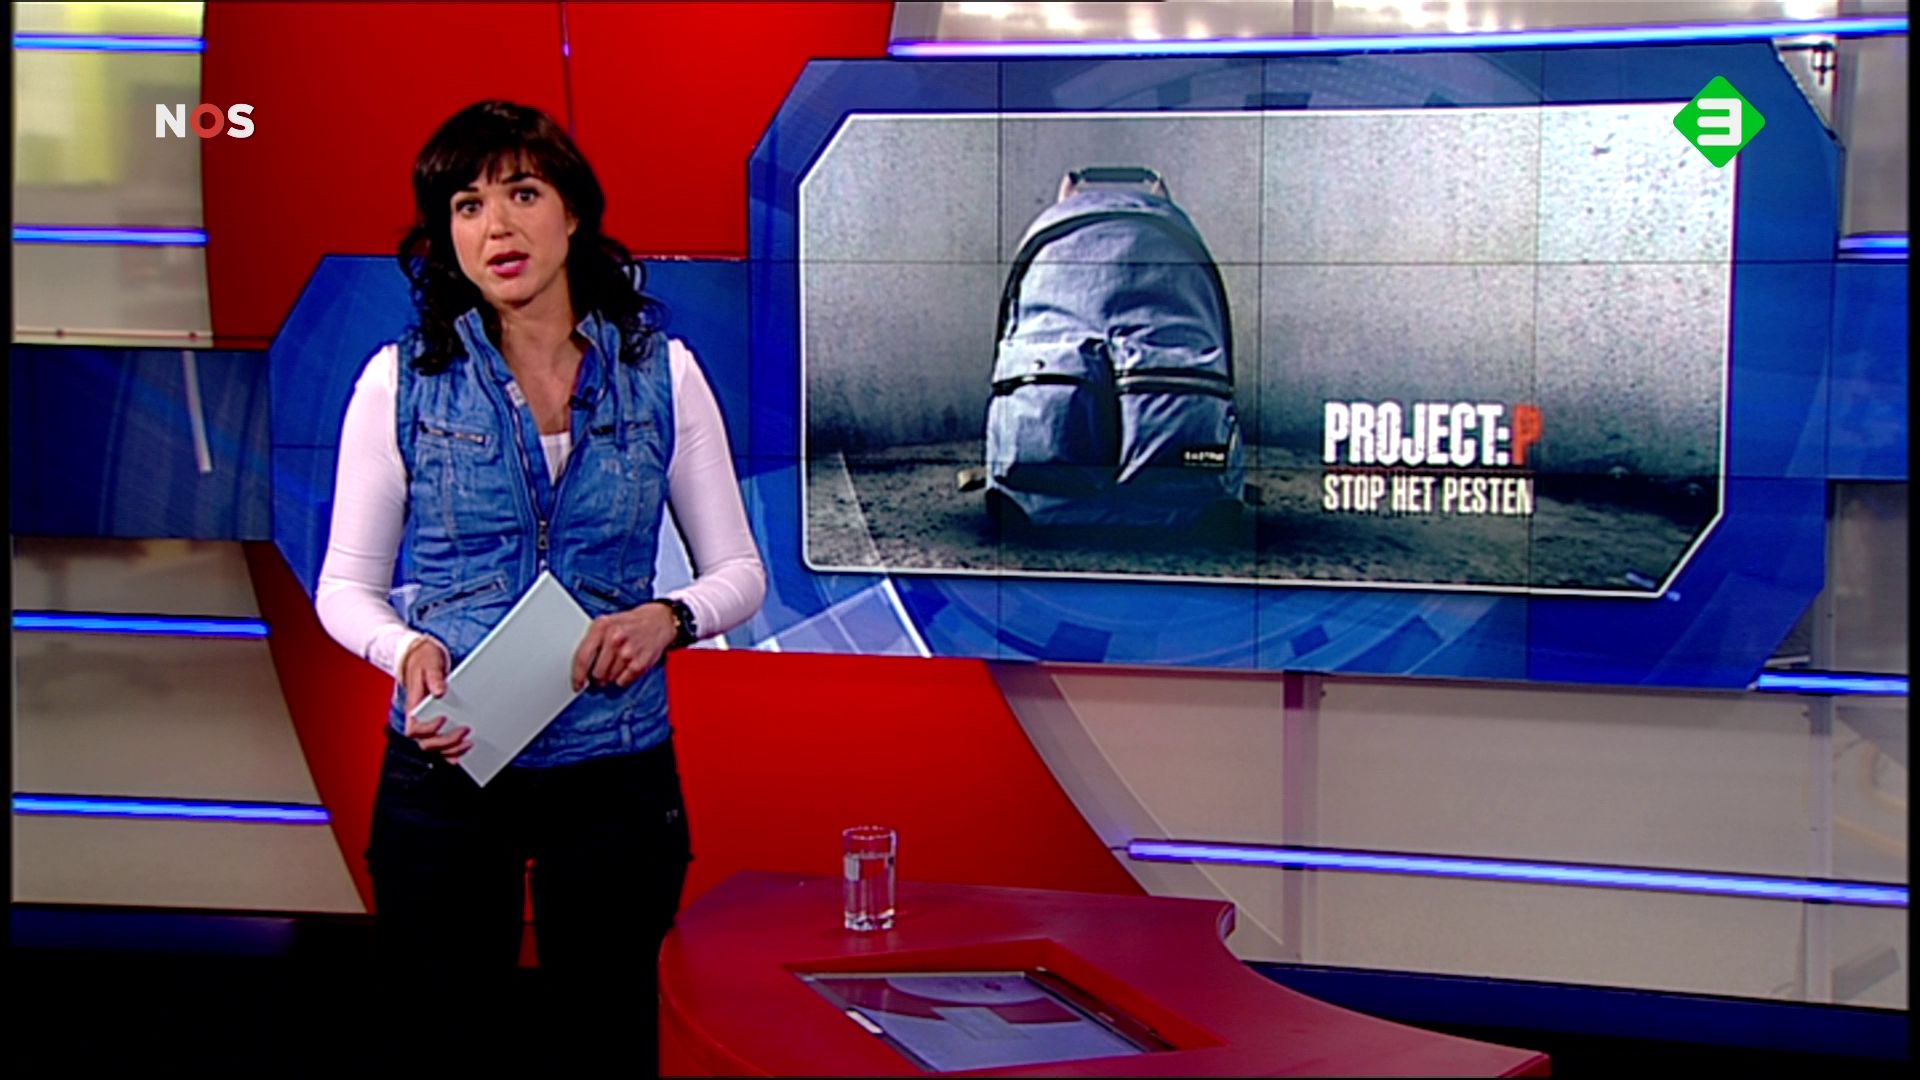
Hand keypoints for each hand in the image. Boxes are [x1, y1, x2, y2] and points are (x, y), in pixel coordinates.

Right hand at [399, 635, 470, 762]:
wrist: (422, 655)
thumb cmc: (424, 660)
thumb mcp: (429, 664)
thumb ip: (434, 678)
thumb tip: (439, 691)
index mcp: (413, 706)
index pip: (414, 728)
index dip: (428, 729)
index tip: (443, 719)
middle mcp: (419, 718)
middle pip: (426, 742)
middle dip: (446, 742)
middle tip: (465, 731)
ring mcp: (428, 722)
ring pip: (435, 746)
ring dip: (451, 749)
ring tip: (469, 743)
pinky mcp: (438, 722)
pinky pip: (442, 743)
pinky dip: (452, 750)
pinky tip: (464, 749)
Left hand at [572, 602, 679, 690]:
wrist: (659, 620)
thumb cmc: (630, 623)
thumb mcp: (607, 623)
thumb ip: (592, 641)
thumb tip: (580, 668)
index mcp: (602, 626)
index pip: (582, 657)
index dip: (577, 675)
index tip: (577, 685)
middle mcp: (614, 638)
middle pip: (596, 672)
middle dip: (597, 676)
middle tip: (603, 671)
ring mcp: (628, 651)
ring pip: (609, 679)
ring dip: (611, 676)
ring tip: (618, 664)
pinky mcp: (640, 663)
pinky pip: (623, 681)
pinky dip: (623, 678)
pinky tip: (627, 666)